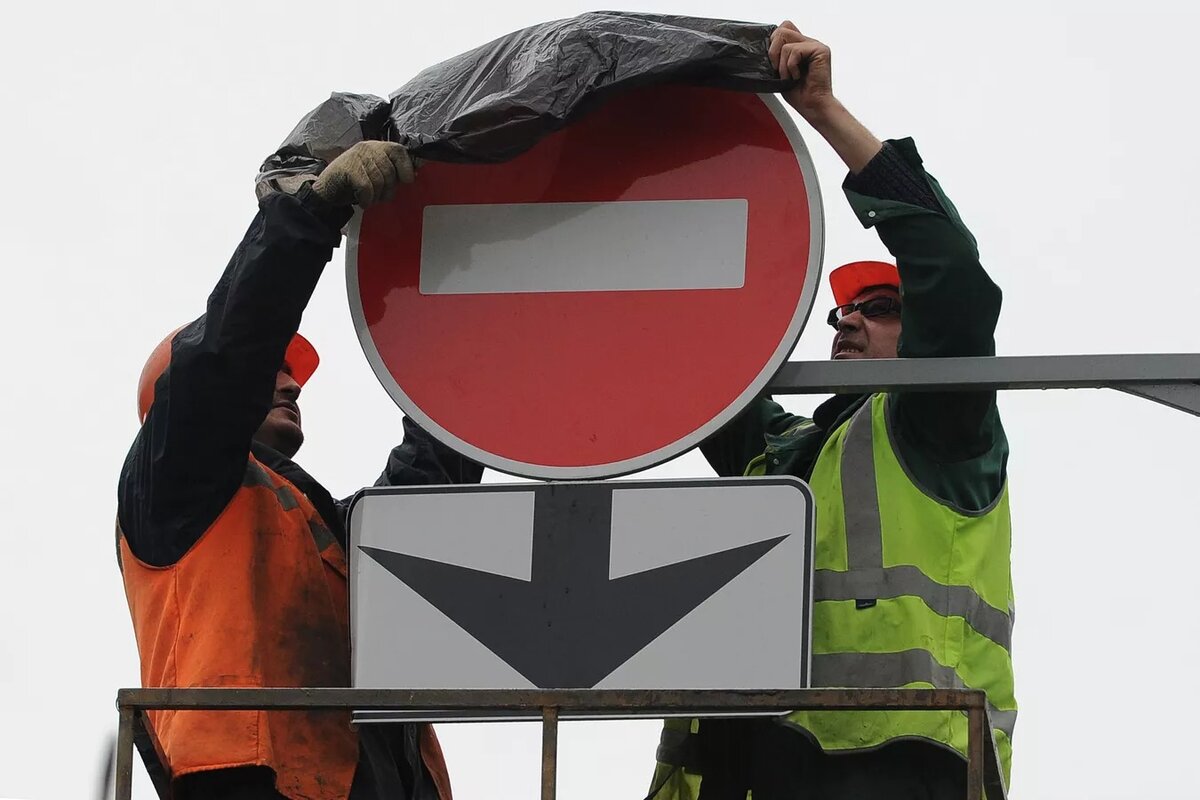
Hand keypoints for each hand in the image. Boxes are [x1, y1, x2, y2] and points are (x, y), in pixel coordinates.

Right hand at [311, 141, 414, 207]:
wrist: (325, 191)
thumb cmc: (355, 185)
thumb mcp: (376, 175)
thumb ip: (392, 172)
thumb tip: (413, 176)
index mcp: (378, 147)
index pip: (399, 151)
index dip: (406, 167)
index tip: (407, 181)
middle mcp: (368, 147)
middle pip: (390, 171)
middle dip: (388, 189)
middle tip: (380, 197)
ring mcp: (357, 156)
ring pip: (379, 180)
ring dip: (376, 196)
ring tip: (369, 199)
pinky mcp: (348, 168)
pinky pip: (367, 187)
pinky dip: (366, 199)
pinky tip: (362, 202)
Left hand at [768, 21, 881, 172]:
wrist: (812, 107)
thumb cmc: (799, 94)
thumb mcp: (780, 72)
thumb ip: (776, 56)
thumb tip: (763, 47)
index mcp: (800, 46)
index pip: (783, 28)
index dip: (773, 42)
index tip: (773, 63)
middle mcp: (809, 42)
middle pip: (783, 28)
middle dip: (773, 50)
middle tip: (777, 70)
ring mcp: (815, 45)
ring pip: (785, 39)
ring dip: (782, 63)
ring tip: (789, 76)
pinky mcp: (820, 50)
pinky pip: (794, 50)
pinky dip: (790, 66)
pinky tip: (797, 76)